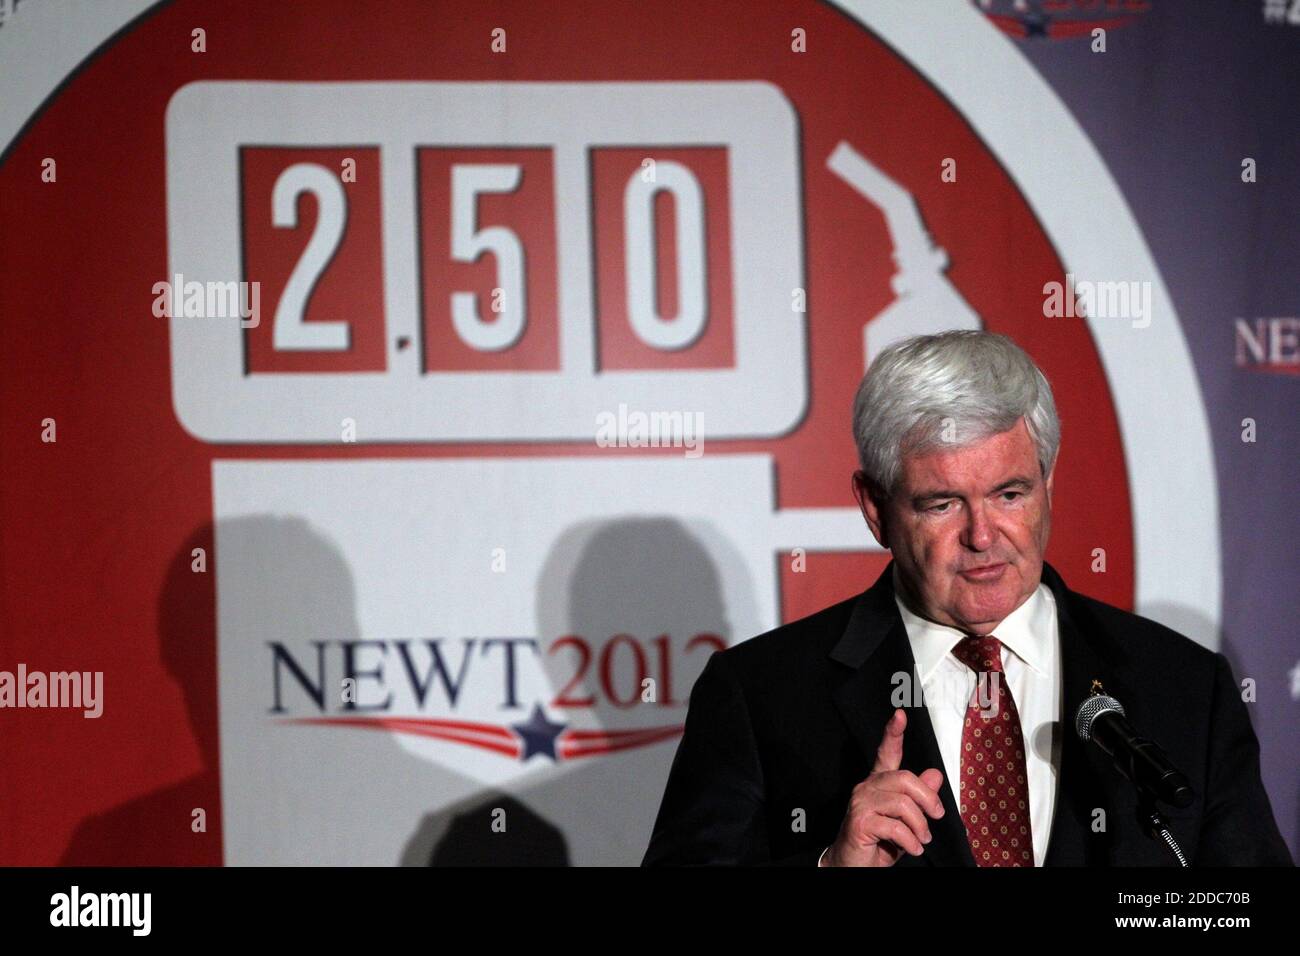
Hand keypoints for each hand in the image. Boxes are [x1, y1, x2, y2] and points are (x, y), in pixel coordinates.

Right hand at [822, 708, 945, 866]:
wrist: (852, 865)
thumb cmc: (879, 843)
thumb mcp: (906, 820)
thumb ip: (919, 798)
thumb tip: (934, 775)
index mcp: (878, 783)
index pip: (886, 753)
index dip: (893, 733)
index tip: (900, 715)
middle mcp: (867, 787)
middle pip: (905, 779)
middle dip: (928, 800)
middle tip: (936, 818)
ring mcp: (860, 803)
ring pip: (903, 803)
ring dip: (920, 826)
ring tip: (922, 840)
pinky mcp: (859, 822)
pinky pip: (896, 826)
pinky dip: (911, 841)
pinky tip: (913, 848)